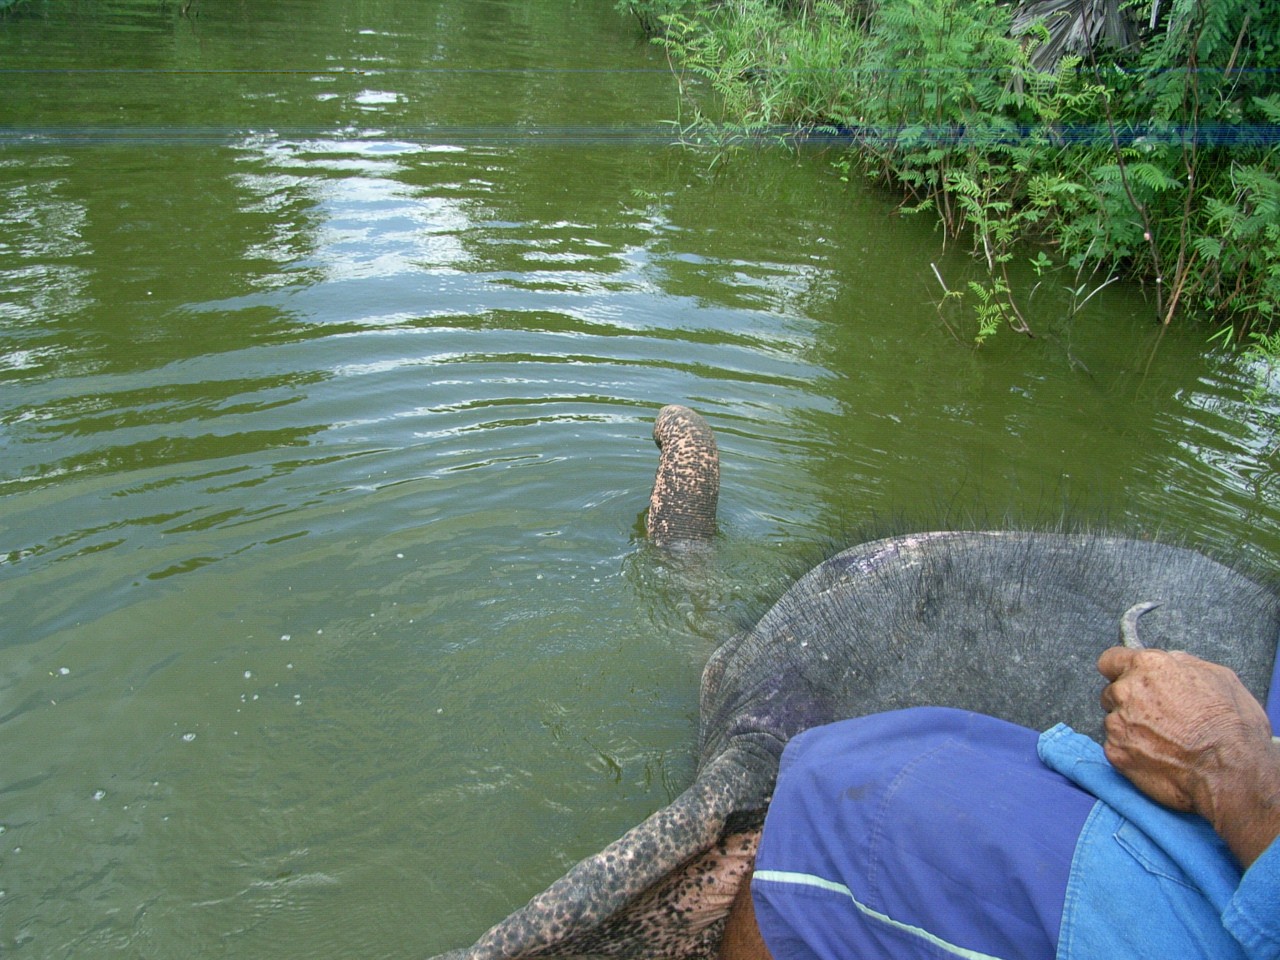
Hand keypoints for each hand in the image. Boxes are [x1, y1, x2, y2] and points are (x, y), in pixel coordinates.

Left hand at [1097, 646, 1279, 867]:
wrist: (1232, 773)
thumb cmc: (1232, 726)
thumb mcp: (1217, 678)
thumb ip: (1181, 666)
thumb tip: (1167, 661)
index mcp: (1149, 667)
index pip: (1110, 659)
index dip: (1119, 670)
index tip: (1124, 679)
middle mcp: (1127, 692)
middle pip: (1110, 692)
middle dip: (1127, 702)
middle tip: (1156, 720)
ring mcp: (1118, 725)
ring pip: (1112, 722)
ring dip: (1130, 731)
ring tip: (1164, 745)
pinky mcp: (1116, 755)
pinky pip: (1115, 750)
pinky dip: (1131, 755)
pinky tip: (1160, 761)